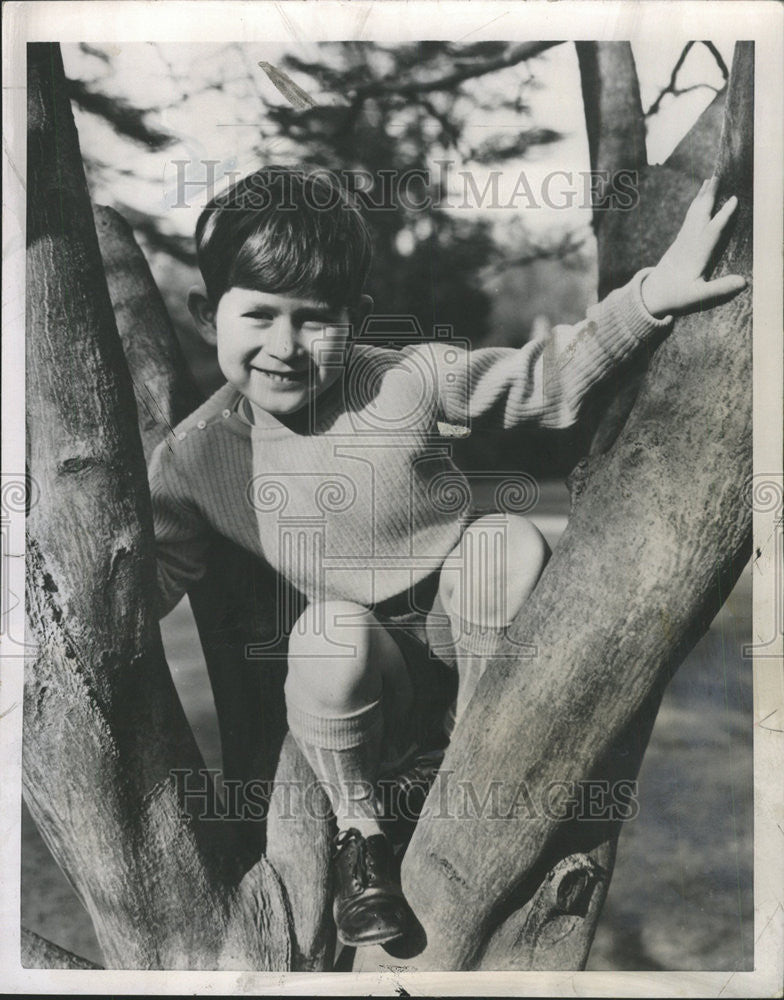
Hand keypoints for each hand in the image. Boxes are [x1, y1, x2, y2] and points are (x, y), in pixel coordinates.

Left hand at [640, 176, 746, 318]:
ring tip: (709, 180)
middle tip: (717, 175)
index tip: (734, 199)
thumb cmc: (676, 297)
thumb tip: (743, 282)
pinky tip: (699, 200)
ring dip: (702, 196)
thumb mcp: (698, 297)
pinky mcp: (678, 243)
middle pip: (700, 214)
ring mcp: (682, 241)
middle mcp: (688, 243)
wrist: (650, 296)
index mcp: (696, 254)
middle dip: (709, 195)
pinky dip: (696, 206)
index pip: (712, 231)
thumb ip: (719, 289)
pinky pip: (689, 218)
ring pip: (693, 213)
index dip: (724, 215)